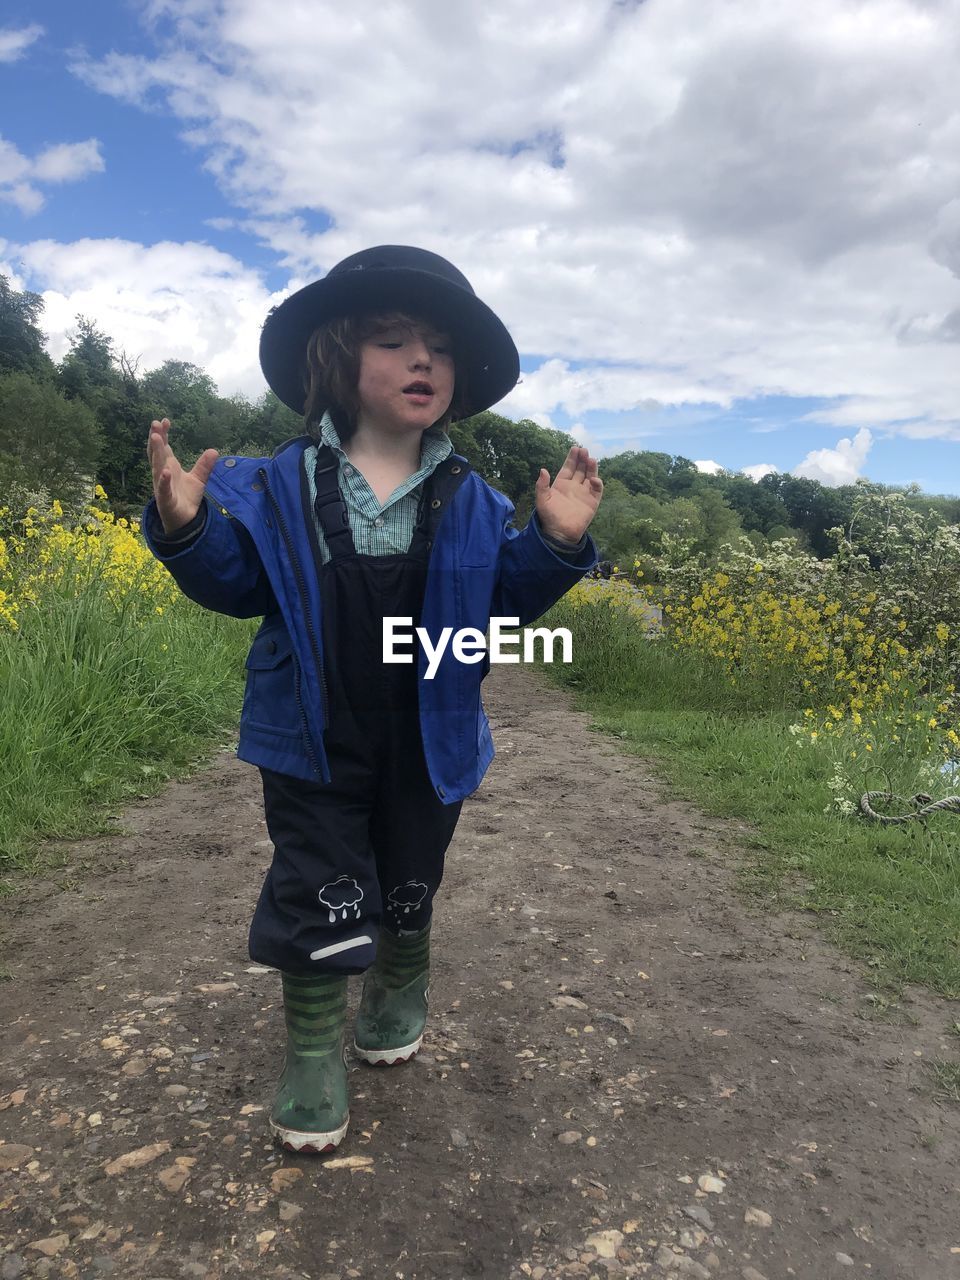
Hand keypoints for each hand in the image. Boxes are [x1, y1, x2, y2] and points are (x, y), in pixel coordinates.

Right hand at [147, 418, 218, 534]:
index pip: (163, 447)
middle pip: (156, 453)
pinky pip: (163, 489)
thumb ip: (204, 466)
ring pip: (157, 467)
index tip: (164, 421)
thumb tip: (214, 451)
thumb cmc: (186, 498)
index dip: (163, 434)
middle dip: (156, 438)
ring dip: (156, 452)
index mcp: (168, 467)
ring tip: (157, 438)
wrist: (185, 521)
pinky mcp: (166, 499)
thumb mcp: (198, 479)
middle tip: (155, 423)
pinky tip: (165, 471)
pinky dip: (163, 480)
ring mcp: (162, 486)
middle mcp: (162, 474)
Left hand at [535, 446, 602, 543]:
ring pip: (590, 476)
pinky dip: (597, 483)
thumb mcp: (542, 500)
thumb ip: (541, 485)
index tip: (575, 448)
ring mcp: (584, 493)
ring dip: (591, 467)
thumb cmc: (549, 517)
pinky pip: (597, 489)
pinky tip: (594, 479)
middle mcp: (574, 486)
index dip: (572, 458)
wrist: (560, 533)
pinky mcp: (592, 501)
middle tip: (584, 450)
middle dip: (582, 459)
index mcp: (561, 484)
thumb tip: (543, 470)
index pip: (568, 467)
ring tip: (591, 459)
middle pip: (580, 469)